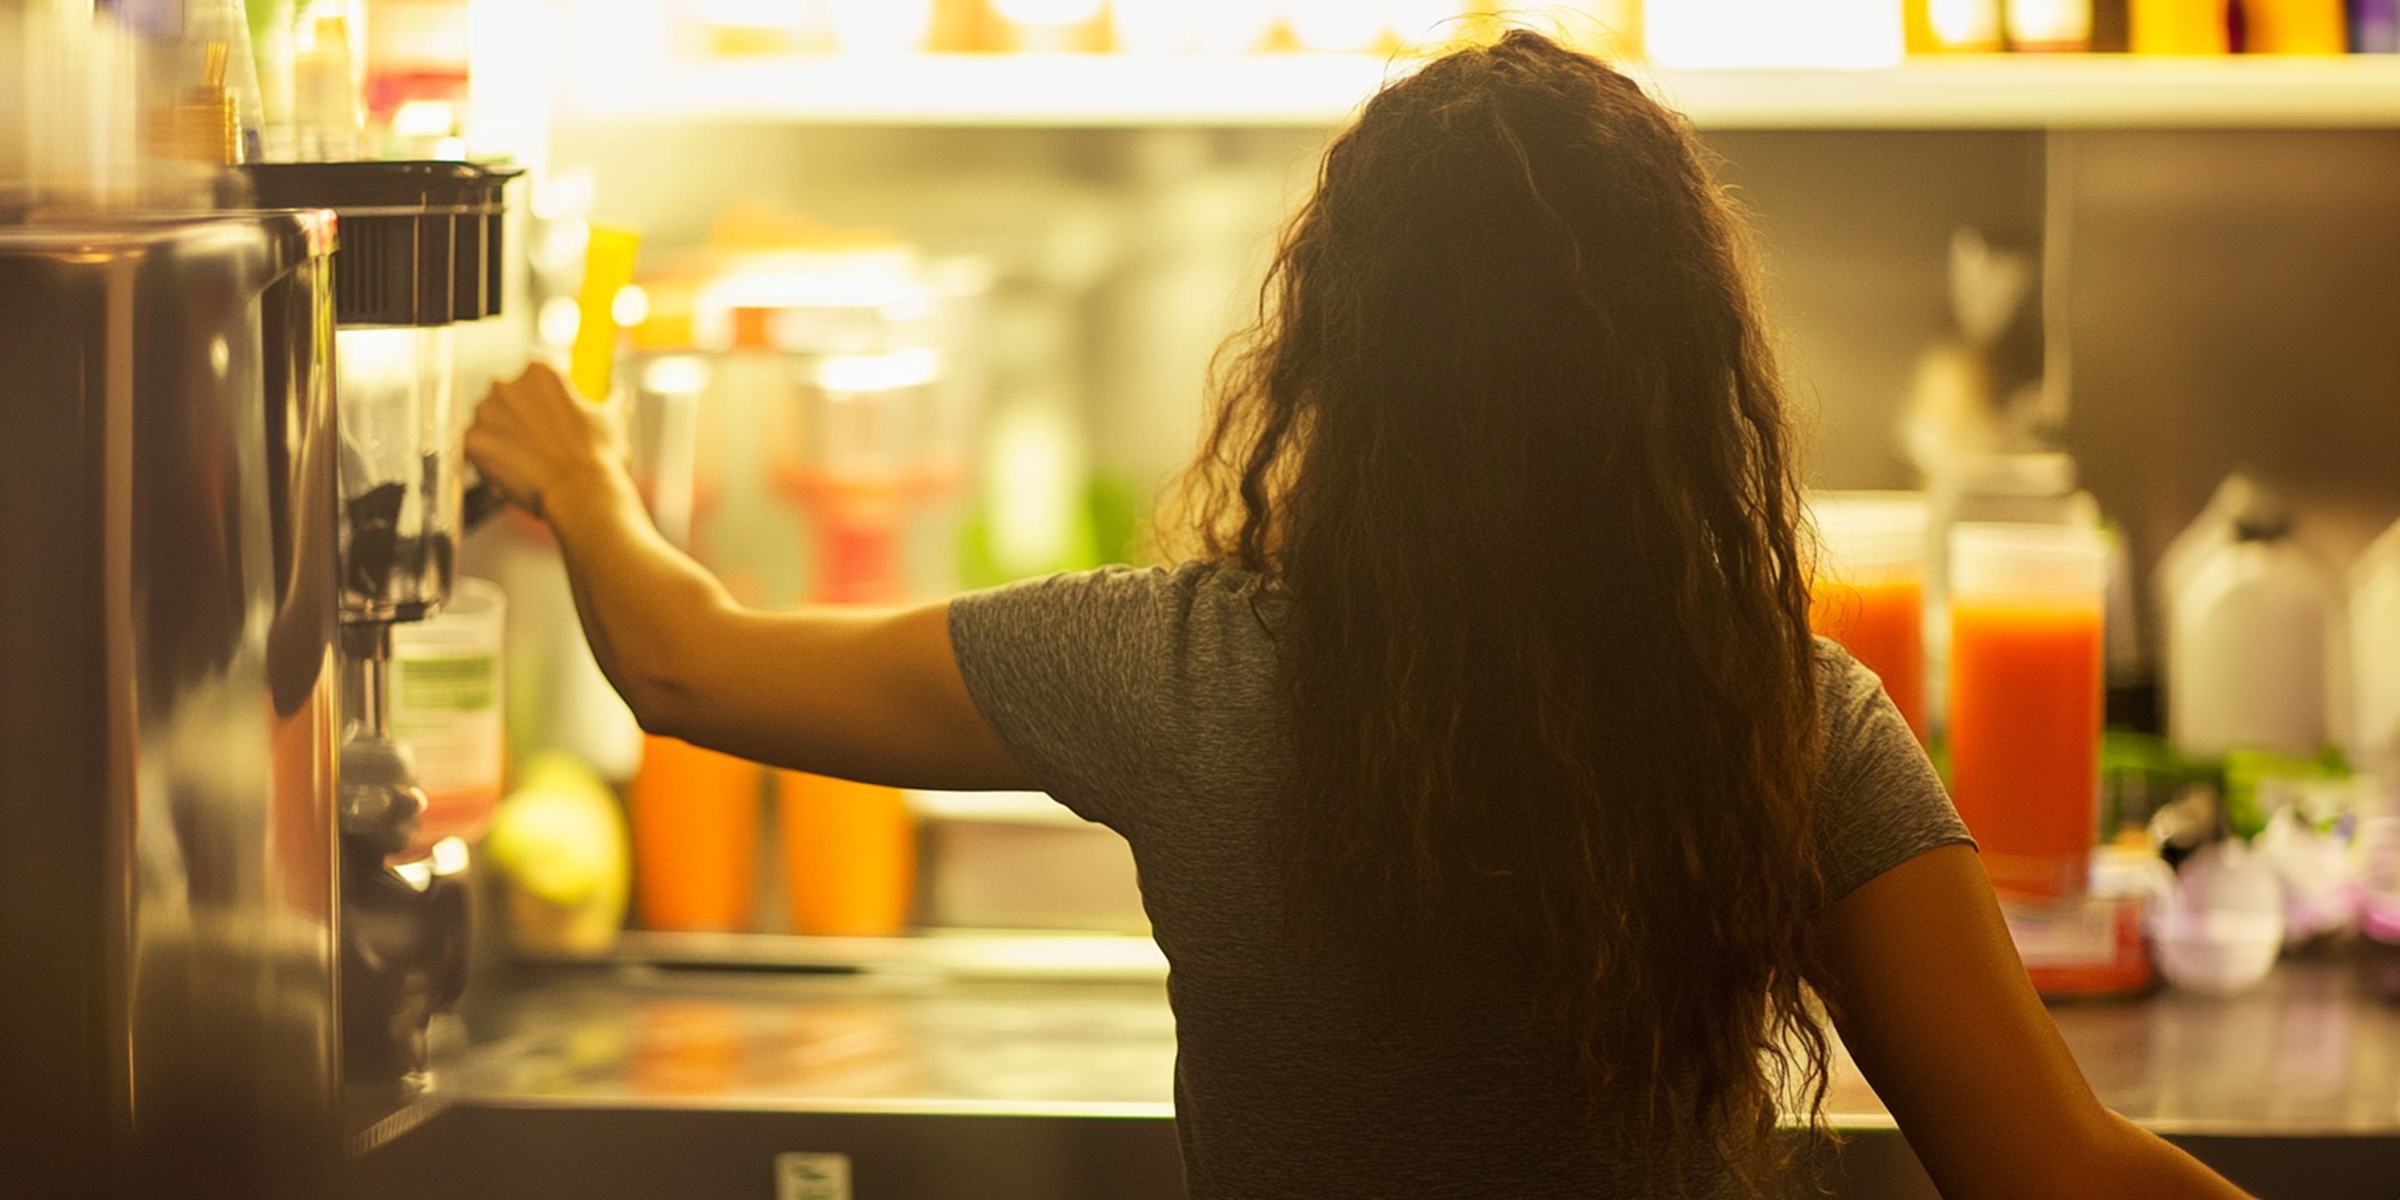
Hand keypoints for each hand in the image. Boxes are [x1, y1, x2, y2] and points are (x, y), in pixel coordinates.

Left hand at [464, 362, 626, 520]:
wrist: (581, 495)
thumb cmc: (598, 457)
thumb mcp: (613, 418)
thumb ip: (611, 399)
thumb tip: (617, 394)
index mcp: (540, 372)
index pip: (536, 376)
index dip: (546, 398)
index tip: (553, 414)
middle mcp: (507, 385)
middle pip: (508, 397)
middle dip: (522, 417)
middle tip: (543, 444)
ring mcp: (485, 413)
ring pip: (489, 422)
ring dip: (504, 438)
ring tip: (530, 462)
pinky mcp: (471, 441)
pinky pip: (476, 449)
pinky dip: (490, 461)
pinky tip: (515, 474)